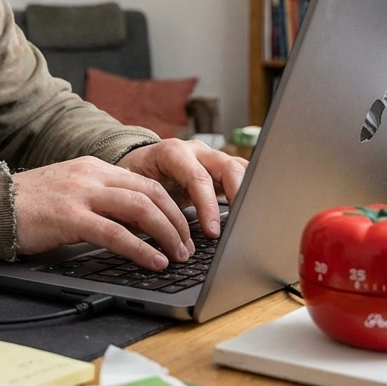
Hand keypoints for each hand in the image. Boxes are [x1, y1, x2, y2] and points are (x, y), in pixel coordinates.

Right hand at [12, 156, 192, 270]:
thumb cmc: (27, 206)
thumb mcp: (70, 192)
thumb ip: (100, 200)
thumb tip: (136, 224)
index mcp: (93, 168)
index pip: (146, 182)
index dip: (172, 206)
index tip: (185, 228)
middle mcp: (91, 175)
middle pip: (151, 193)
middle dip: (177, 221)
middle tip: (189, 245)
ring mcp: (81, 194)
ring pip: (140, 208)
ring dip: (166, 234)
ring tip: (178, 255)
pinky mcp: (69, 217)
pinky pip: (115, 233)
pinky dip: (141, 248)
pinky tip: (154, 261)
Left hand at [115, 140, 246, 239]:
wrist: (137, 163)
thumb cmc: (135, 179)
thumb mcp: (135, 190)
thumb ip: (146, 206)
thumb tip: (153, 234)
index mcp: (172, 153)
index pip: (198, 178)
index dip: (208, 205)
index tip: (213, 232)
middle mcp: (195, 151)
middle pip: (227, 167)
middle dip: (236, 196)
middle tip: (239, 226)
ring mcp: (210, 157)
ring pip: (239, 167)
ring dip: (247, 193)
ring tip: (249, 219)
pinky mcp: (220, 167)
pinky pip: (242, 173)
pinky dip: (249, 190)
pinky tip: (251, 210)